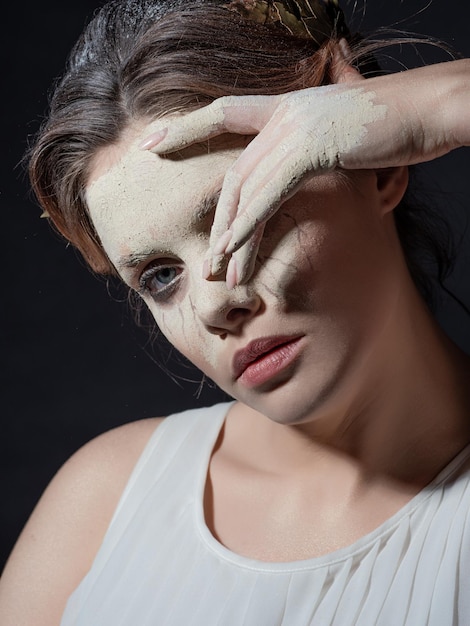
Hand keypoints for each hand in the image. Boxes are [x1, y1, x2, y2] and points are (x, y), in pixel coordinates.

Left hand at [141, 59, 469, 286]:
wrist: (432, 109)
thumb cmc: (397, 128)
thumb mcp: (348, 141)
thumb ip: (318, 155)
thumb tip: (313, 170)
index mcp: (288, 106)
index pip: (224, 112)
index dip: (185, 127)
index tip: (150, 142)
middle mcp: (284, 113)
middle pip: (234, 174)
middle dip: (218, 223)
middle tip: (208, 264)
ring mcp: (294, 127)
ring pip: (246, 191)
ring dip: (232, 238)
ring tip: (221, 275)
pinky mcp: (309, 146)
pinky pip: (267, 195)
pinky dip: (248, 227)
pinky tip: (235, 254)